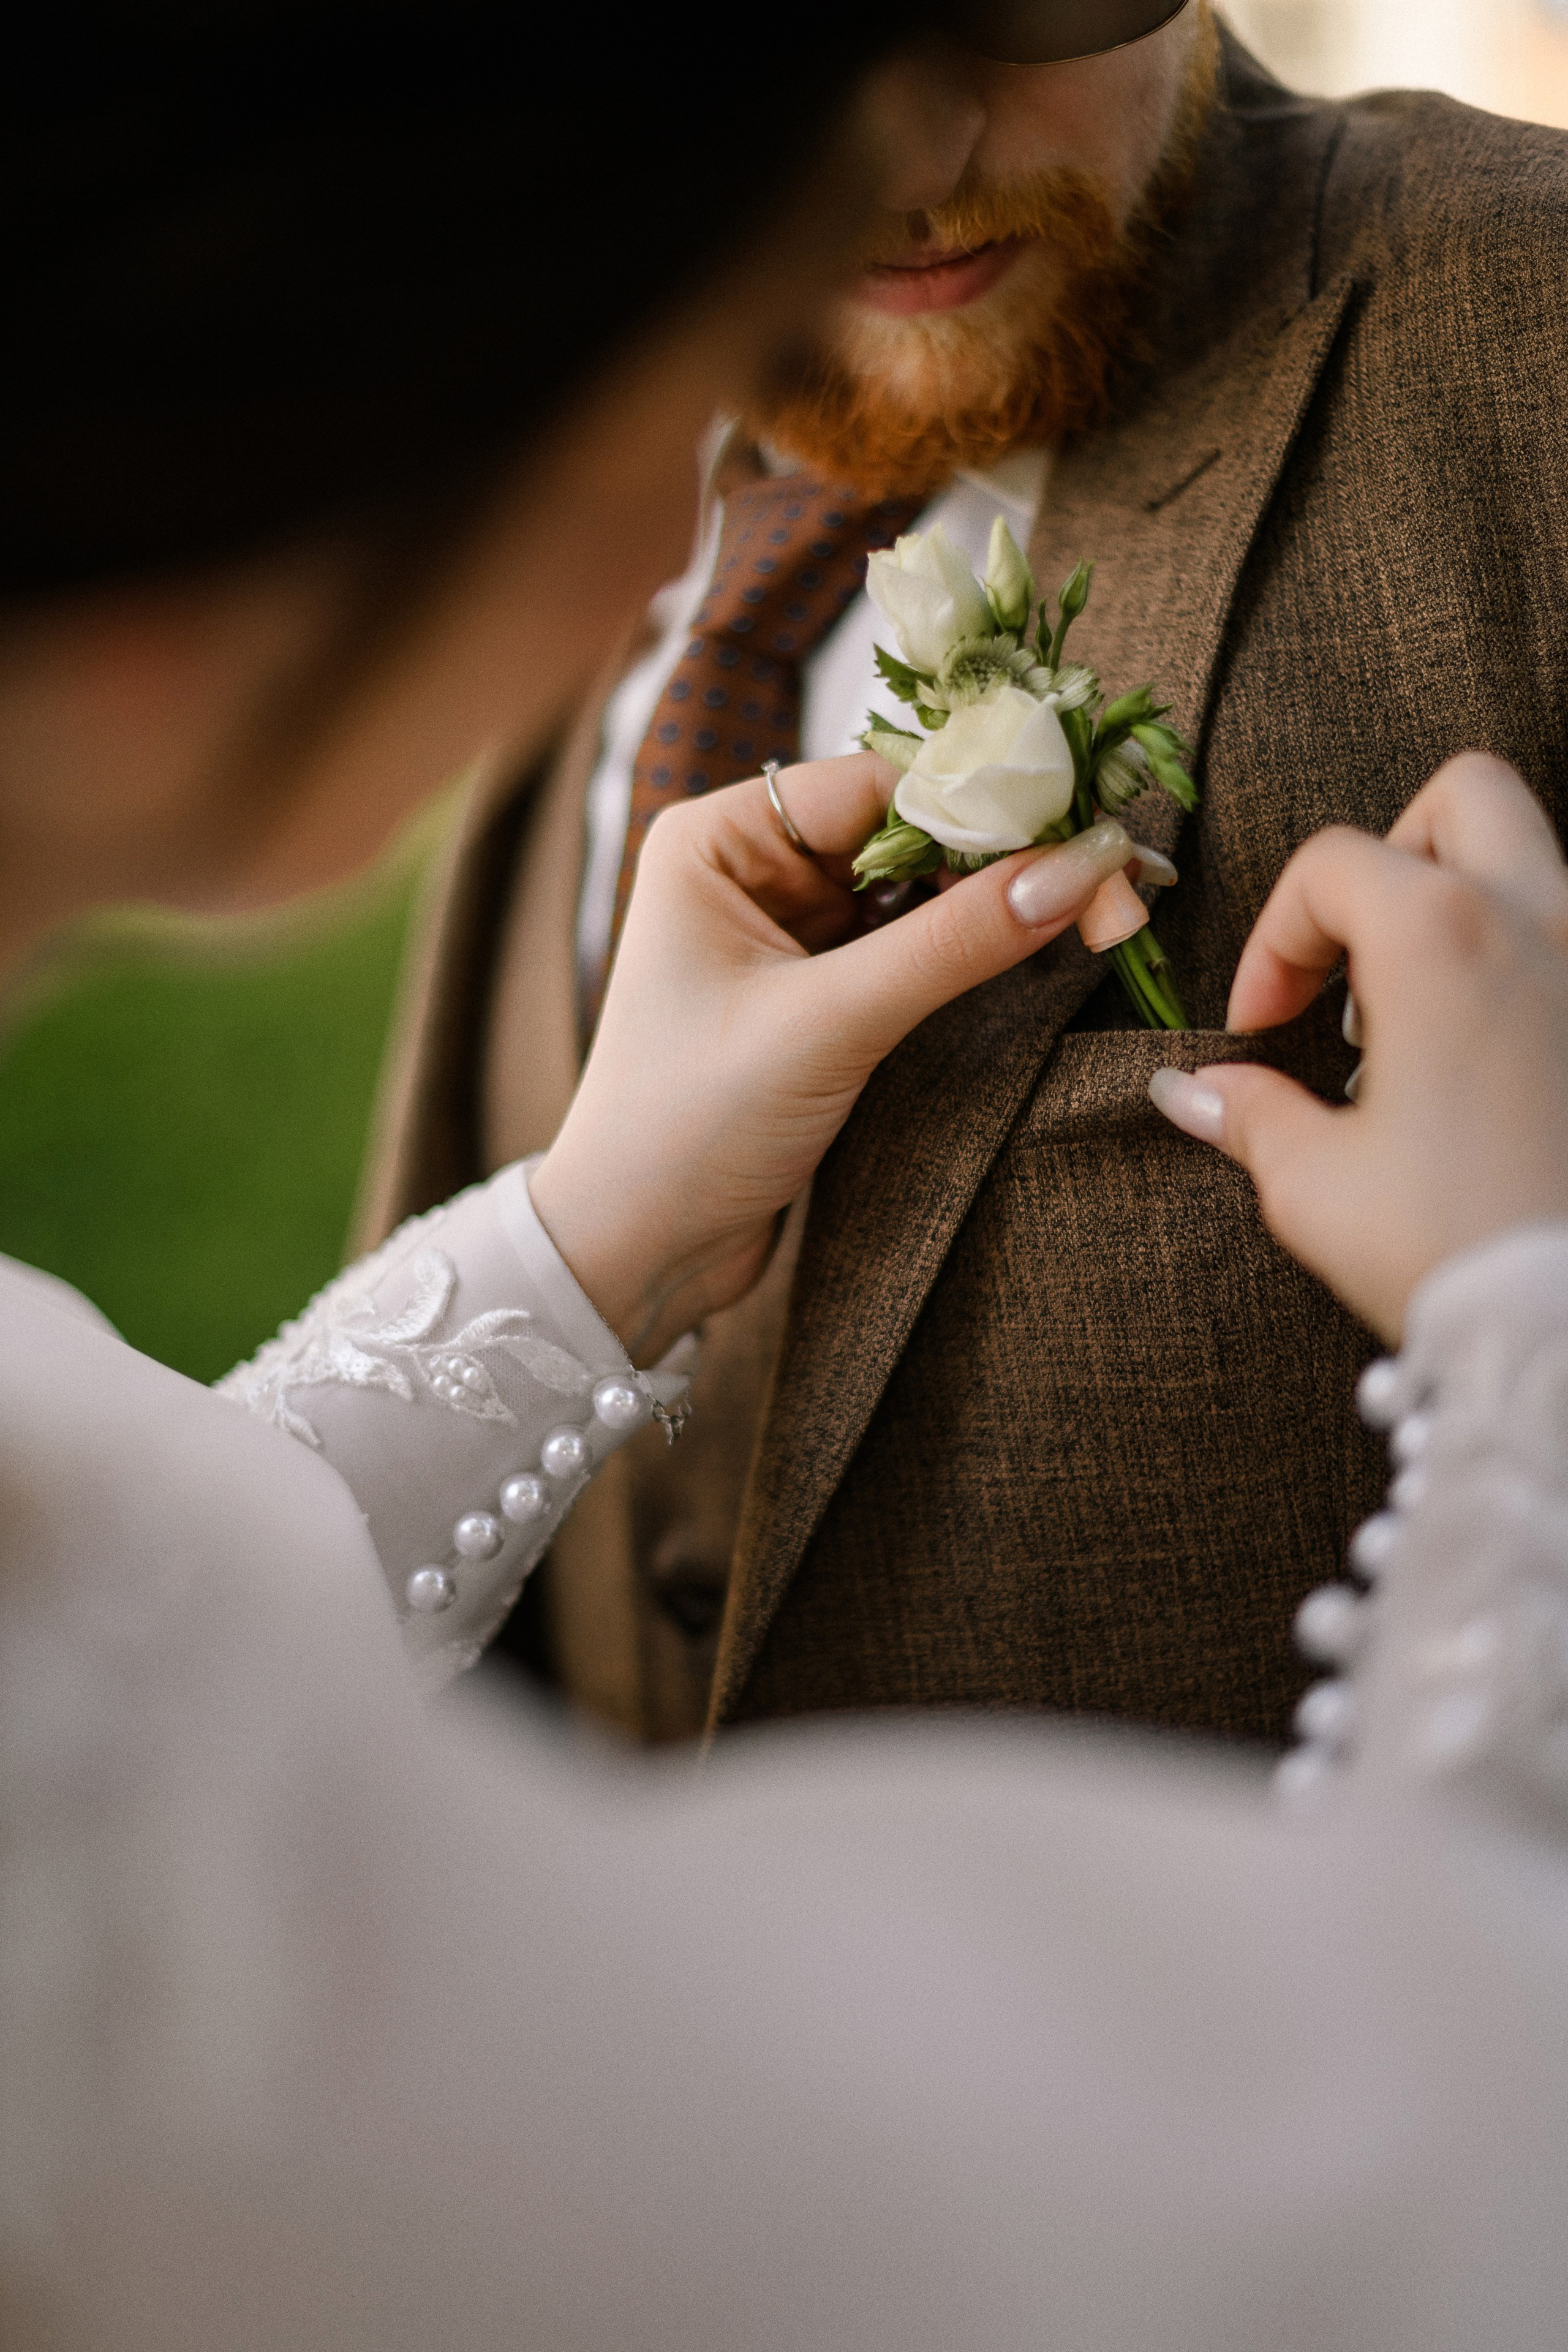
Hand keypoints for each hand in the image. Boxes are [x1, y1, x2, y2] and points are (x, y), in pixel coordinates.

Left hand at [531, 753, 1134, 1358]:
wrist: (634, 1254)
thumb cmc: (686, 1128)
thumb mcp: (826, 1027)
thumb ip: (952, 945)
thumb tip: (1079, 871)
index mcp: (717, 840)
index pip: (879, 785)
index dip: (988, 806)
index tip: (1091, 837)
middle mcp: (749, 869)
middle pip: (910, 829)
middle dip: (1010, 856)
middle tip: (1118, 889)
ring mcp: (786, 932)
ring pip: (922, 889)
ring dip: (1001, 902)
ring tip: (1103, 918)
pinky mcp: (817, 996)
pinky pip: (914, 946)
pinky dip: (974, 949)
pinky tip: (1041, 951)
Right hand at [1149, 753, 1567, 1341]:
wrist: (1566, 1327)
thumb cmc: (1451, 1247)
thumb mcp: (1316, 1186)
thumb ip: (1249, 1116)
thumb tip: (1192, 1092)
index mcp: (1441, 937)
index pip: (1330, 867)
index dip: (1272, 943)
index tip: (1259, 1030)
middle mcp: (1539, 922)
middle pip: (1460, 800)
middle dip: (1390, 857)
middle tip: (1353, 961)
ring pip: (1534, 859)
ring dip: (1463, 906)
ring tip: (1417, 1017)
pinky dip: (1519, 970)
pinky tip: (1484, 1062)